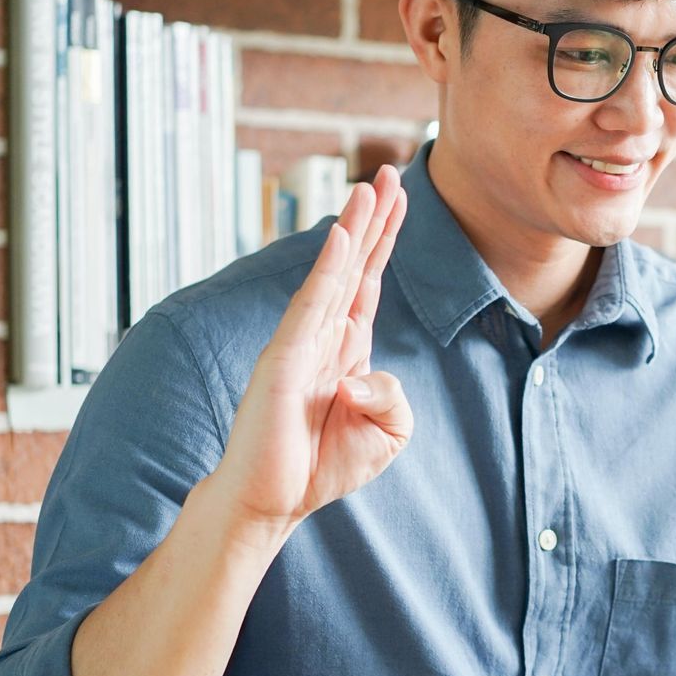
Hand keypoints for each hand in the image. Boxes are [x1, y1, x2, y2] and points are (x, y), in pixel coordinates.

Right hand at [207, 163, 412, 538]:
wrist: (273, 502)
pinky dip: (328, 271)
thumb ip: (395, 398)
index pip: (369, 283)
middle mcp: (322, 336)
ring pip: (333, 275)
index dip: (385, 241)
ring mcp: (300, 344)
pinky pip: (310, 306)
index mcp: (345, 348)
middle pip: (354, 266)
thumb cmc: (323, 467)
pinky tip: (342, 238)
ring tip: (369, 188)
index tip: (401, 198)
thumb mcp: (388, 434)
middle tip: (390, 173)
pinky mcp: (283, 360)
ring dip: (353, 230)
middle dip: (374, 220)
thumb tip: (365, 377)